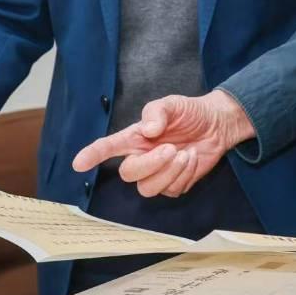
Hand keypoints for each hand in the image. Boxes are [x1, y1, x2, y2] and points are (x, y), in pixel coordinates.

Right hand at [72, 90, 255, 197]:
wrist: (217, 125)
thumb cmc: (190, 112)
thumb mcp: (173, 103)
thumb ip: (157, 112)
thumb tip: (148, 129)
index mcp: (135, 137)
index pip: (108, 148)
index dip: (93, 155)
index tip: (78, 164)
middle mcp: (142, 157)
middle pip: (129, 174)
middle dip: (149, 164)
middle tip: (171, 149)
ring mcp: (157, 173)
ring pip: (148, 188)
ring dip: (168, 172)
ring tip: (184, 154)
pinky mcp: (174, 184)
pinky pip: (171, 190)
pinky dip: (183, 175)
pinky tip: (191, 159)